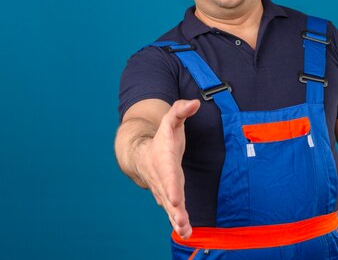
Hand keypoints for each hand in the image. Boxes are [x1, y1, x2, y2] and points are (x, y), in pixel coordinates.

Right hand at [138, 99, 199, 238]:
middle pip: (168, 195)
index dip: (172, 187)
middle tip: (180, 220)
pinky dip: (178, 223)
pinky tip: (186, 234)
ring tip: (184, 232)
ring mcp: (165, 189)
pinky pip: (173, 211)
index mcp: (164, 161)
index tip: (176, 199)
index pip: (169, 174)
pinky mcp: (169, 197)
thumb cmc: (162, 137)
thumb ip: (180, 111)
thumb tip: (195, 103)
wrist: (142, 154)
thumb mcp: (171, 121)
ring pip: (170, 207)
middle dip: (174, 209)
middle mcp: (163, 178)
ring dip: (176, 220)